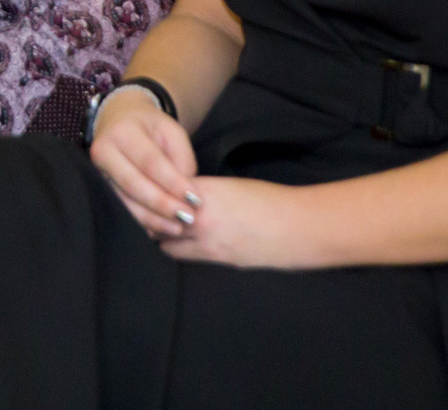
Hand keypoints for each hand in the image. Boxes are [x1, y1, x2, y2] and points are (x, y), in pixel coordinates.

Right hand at [89, 87, 199, 239]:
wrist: (120, 122)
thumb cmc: (151, 128)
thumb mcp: (172, 132)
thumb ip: (181, 160)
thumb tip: (186, 196)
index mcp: (122, 132)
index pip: (150, 162)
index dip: (173, 183)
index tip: (195, 199)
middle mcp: (103, 151)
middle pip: (133, 184)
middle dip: (163, 204)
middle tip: (188, 217)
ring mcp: (97, 172)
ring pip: (125, 201)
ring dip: (153, 218)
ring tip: (178, 227)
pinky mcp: (99, 189)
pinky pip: (121, 209)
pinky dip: (142, 222)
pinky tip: (160, 229)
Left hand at [157, 176, 317, 268]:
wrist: (300, 227)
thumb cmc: (269, 199)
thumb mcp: (230, 185)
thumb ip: (201, 191)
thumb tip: (181, 196)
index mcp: (203, 195)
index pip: (159, 195)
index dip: (150, 194)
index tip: (146, 192)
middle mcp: (200, 222)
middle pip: (156, 224)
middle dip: (150, 220)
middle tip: (149, 214)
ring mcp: (209, 246)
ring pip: (167, 246)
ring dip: (163, 238)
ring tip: (167, 230)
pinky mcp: (219, 262)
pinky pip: (188, 257)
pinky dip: (182, 250)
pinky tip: (188, 242)